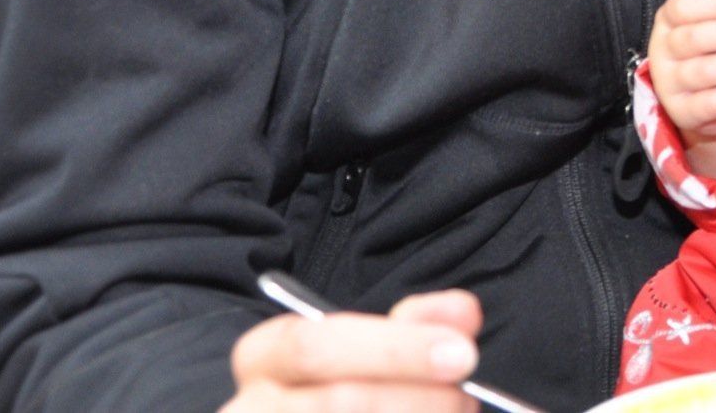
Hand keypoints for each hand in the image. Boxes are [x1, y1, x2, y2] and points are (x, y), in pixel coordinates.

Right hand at [223, 288, 480, 411]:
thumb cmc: (343, 397)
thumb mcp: (368, 355)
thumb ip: (411, 329)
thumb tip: (462, 311)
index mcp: (265, 359)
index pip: (312, 345)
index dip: (394, 349)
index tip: (462, 353)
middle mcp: (251, 409)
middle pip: (335, 402)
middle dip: (414, 397)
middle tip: (464, 399)